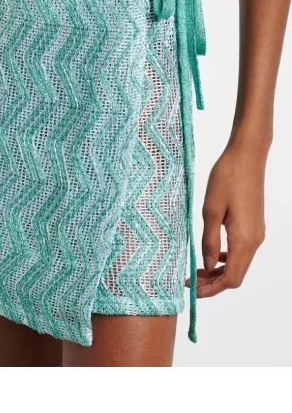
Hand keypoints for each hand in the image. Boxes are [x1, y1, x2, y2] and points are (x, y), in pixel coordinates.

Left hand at [189, 136, 266, 296]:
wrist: (247, 156)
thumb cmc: (227, 177)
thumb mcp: (210, 210)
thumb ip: (209, 240)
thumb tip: (205, 264)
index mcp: (244, 239)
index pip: (230, 279)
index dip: (211, 289)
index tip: (192, 290)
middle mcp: (254, 240)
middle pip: (236, 276)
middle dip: (213, 283)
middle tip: (189, 279)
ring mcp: (256, 233)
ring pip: (239, 264)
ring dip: (218, 270)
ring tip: (196, 267)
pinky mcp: (254, 225)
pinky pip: (241, 251)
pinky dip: (225, 258)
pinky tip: (210, 251)